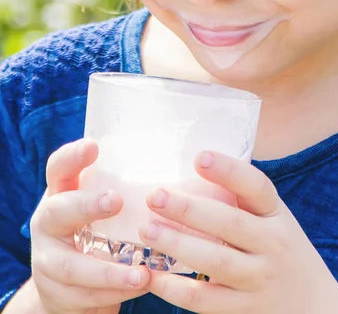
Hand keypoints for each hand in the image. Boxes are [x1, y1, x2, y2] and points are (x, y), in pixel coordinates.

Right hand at [30, 139, 149, 313]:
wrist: (67, 288)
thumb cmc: (96, 234)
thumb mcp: (100, 209)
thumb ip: (123, 190)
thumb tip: (185, 169)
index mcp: (61, 194)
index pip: (58, 168)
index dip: (72, 156)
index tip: (93, 145)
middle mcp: (48, 223)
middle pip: (58, 210)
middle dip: (86, 205)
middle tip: (116, 201)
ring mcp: (46, 260)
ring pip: (72, 266)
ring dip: (109, 272)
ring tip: (143, 273)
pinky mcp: (54, 292)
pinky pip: (84, 296)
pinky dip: (115, 294)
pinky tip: (141, 287)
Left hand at [140, 152, 337, 313]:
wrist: (314, 304)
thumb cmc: (279, 248)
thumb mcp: (272, 218)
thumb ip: (241, 199)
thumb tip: (190, 165)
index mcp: (275, 214)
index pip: (256, 186)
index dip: (228, 171)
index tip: (199, 157)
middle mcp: (272, 244)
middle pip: (229, 223)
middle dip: (189, 209)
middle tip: (155, 196)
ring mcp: (259, 279)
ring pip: (215, 262)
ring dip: (177, 245)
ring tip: (147, 230)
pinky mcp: (245, 310)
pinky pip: (205, 300)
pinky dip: (175, 289)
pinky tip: (151, 275)